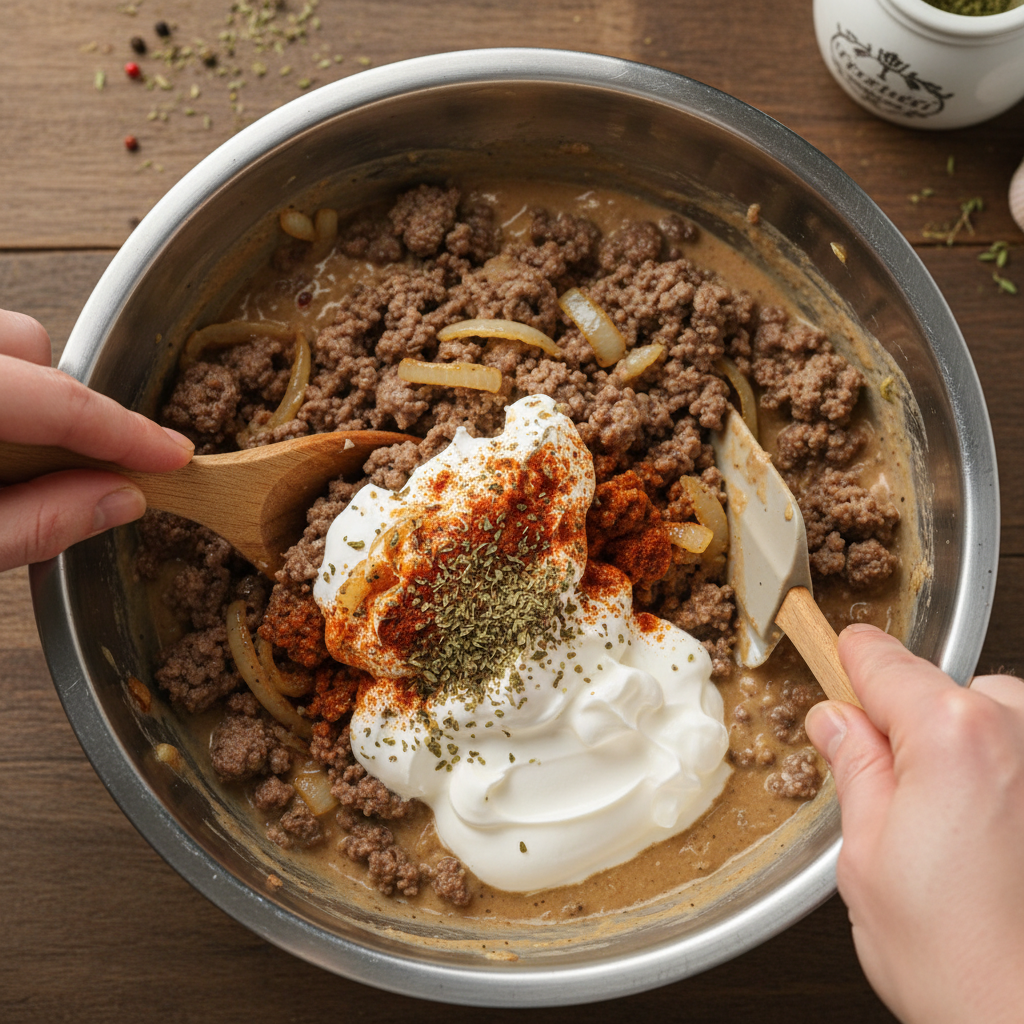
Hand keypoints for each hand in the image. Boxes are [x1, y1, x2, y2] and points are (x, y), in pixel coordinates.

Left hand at [0, 308, 193, 570]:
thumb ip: (36, 524)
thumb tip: (120, 501)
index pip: (63, 402)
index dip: (129, 433)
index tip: (176, 456)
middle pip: (31, 348)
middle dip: (66, 407)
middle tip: (72, 471)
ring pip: (6, 346)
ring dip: (27, 397)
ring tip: (14, 462)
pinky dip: (3, 397)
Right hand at [805, 623, 1023, 1023]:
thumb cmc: (957, 961)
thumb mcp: (865, 854)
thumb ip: (854, 767)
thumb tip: (837, 721)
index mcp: (953, 734)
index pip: (881, 659)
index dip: (847, 667)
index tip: (835, 672)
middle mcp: (1020, 731)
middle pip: (939, 688)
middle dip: (909, 727)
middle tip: (894, 798)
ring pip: (989, 718)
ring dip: (961, 752)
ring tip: (948, 833)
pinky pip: (1020, 755)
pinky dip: (1001, 778)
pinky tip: (990, 843)